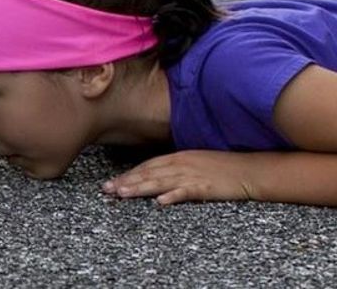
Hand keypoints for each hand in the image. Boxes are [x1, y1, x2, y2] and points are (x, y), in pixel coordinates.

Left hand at [102, 150, 254, 204]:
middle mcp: (181, 164)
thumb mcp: (195, 162)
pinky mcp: (205, 188)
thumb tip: (156, 177)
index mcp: (178, 157)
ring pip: (160, 182)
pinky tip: (160, 201)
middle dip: (126, 181)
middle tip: (107, 190)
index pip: (147, 166)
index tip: (112, 182)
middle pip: (148, 173)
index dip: (128, 174)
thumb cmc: (223, 167)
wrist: (251, 170)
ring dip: (140, 188)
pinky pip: (186, 192)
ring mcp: (192, 175)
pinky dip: (172, 196)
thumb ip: (175, 167)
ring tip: (123, 194)